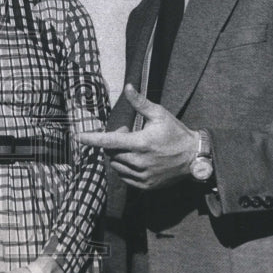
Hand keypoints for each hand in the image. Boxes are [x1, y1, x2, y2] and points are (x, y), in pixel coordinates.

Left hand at [75, 84, 197, 189]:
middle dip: (114, 142)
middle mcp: (140, 161)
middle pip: (111, 153)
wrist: (194, 157)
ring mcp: (143, 176)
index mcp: (141, 143)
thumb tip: (128, 87)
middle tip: (128, 134)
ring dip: (118, 156)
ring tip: (134, 148)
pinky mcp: (146, 185)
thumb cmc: (175, 133)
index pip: (110, 141)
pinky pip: (124, 177)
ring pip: (116, 166)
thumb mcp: (159, 114)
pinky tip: (136, 160)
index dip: (92, 139)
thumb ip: (140, 102)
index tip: (78, 137)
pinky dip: (124, 168)